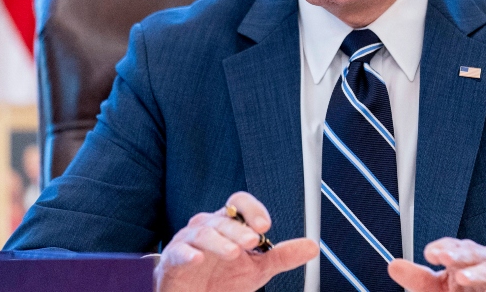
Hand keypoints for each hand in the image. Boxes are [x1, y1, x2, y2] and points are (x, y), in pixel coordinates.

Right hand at [154, 192, 317, 291]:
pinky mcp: (173, 261)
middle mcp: (208, 227)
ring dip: (219, 242)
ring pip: (203, 233)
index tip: (265, 225)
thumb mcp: (258, 269)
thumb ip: (282, 256)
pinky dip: (187, 254)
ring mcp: (188, 242)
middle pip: (223, 219)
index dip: (252, 209)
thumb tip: (312, 246)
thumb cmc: (222, 280)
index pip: (239, 204)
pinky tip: (197, 260)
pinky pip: (179, 252)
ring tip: (233, 253)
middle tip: (252, 240)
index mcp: (229, 224)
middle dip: (239, 229)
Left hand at [388, 238, 485, 291]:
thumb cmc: (471, 291)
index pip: (451, 245)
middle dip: (458, 253)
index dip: (442, 247)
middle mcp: (482, 259)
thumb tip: (393, 265)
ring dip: (476, 273)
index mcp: (464, 256)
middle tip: (444, 257)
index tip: (430, 254)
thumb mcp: (441, 287)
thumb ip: (420, 278)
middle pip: (471, 252)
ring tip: (462, 279)